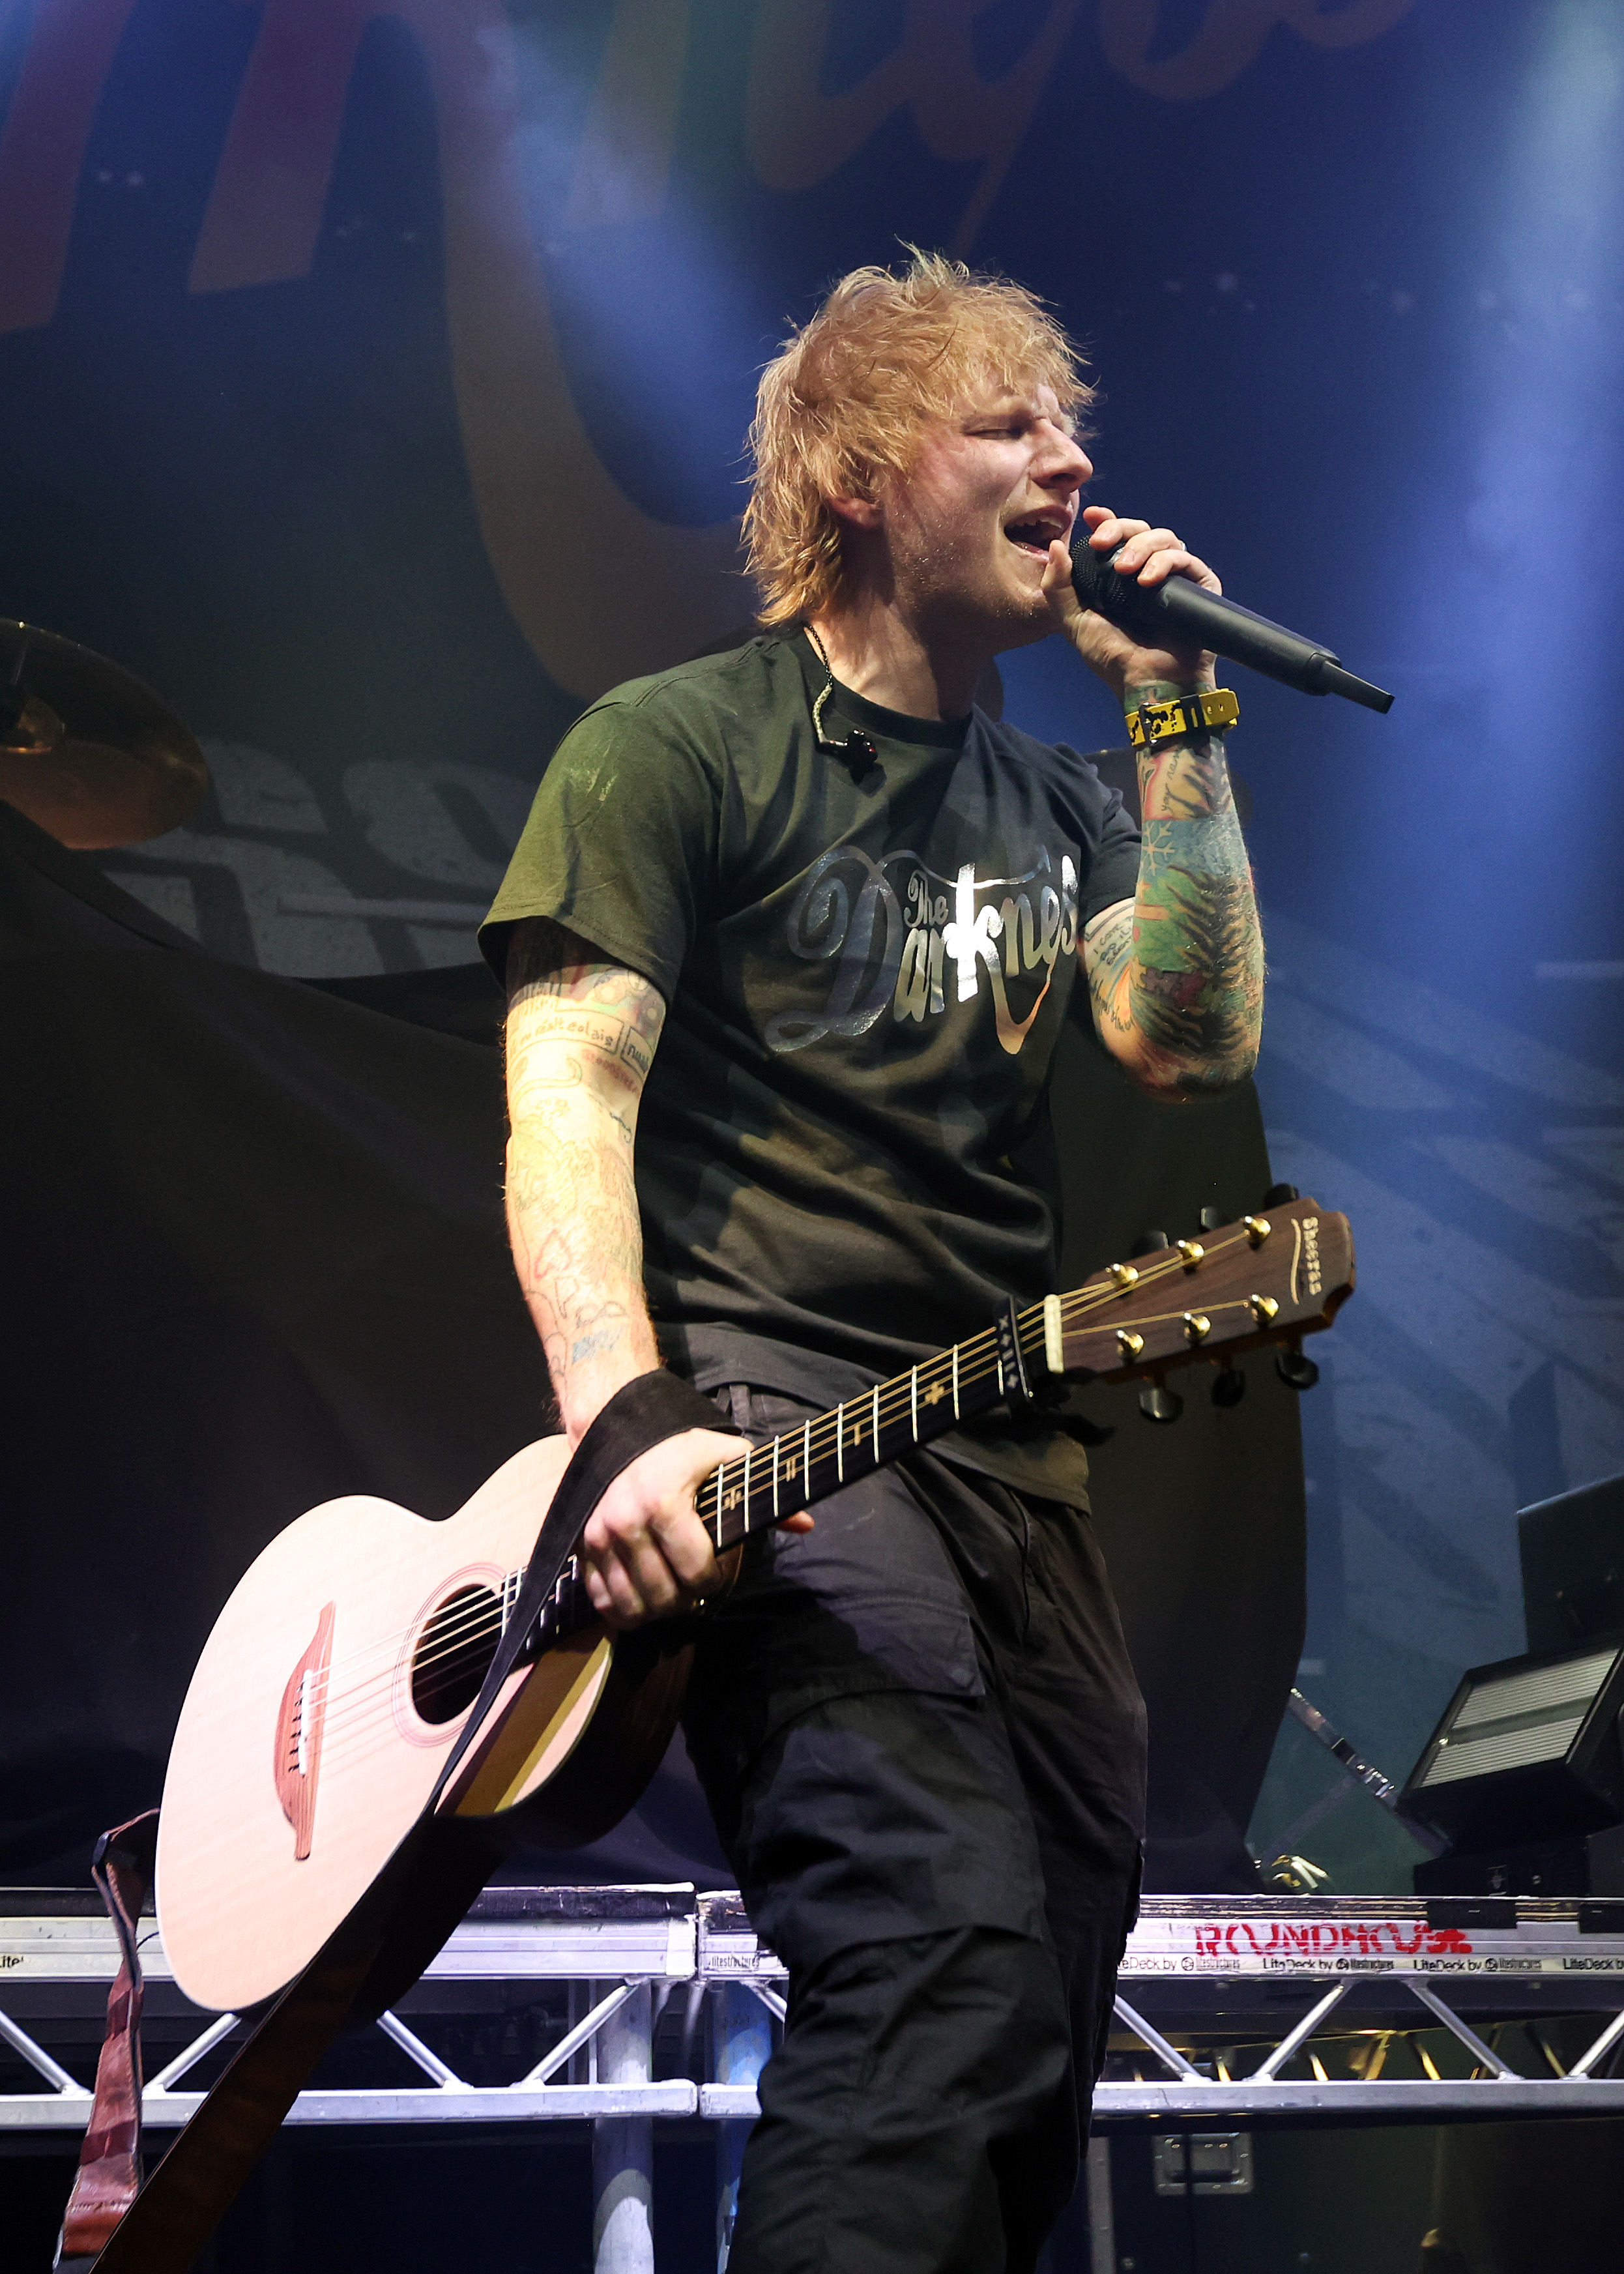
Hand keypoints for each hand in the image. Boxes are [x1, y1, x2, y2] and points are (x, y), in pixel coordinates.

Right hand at [578, 1425, 814, 1628]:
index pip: (695, 1571)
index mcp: (664, 1501)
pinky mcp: (582, 1547)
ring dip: (658, 1611)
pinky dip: (623, 1611)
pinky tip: (643, 1600)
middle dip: (689, 1600)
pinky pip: (602, 1600)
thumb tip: (806, 1524)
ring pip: (632, 1606)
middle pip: (665, 1596)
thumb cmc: (682, 1450)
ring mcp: (598, 1538)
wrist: (620, 1430)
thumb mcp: (727, 1460)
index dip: (716, 1581)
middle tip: (699, 1589)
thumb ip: (761, 1495)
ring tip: (674, 1596)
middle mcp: (625, 1522)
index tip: (720, 1573)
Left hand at [1042, 505, 1218, 699]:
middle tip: (1102, 544)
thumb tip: (1057, 546)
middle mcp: (1150, 572)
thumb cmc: (1113, 658)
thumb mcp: (1074, 622)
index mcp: (1121, 577)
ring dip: (1141, 547)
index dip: (1107, 521)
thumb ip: (1058, 587)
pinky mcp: (1200, 585)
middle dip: (1119, 529)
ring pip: (1164, 538)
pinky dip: (1165, 562)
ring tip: (1124, 571)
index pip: (1118, 537)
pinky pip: (1185, 558)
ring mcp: (1176, 578)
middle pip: (1140, 530)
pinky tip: (1147, 581)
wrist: (1146, 682)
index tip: (1091, 517)